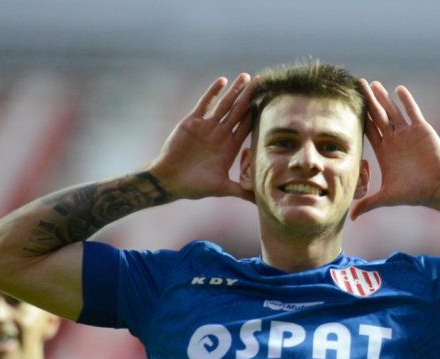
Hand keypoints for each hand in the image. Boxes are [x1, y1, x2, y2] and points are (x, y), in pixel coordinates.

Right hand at [150, 73, 257, 201]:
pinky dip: (213, 93)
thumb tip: (259, 200)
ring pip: (224, 105)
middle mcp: (220, 134)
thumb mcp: (222, 188)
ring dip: (235, 91)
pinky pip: (205, 104)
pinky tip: (223, 81)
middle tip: (263, 82)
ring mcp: (207, 127)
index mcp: (230, 147)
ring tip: (246, 77)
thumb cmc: (194, 186)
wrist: (168, 181)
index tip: (270, 102)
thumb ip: (241, 190)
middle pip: (239, 111)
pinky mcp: (192, 122)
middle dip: (250, 97)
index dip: (258, 114)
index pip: (248, 127)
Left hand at [351, 80, 439, 219]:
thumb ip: (368, 203)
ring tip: (374, 84)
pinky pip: (412, 112)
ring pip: (393, 111)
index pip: (368, 131)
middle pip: (378, 117)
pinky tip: (398, 89)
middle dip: (368, 101)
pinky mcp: (422, 130)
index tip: (348, 106)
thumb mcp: (387, 197)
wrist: (439, 187)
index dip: (359, 118)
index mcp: (384, 152)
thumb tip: (351, 217)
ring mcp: (407, 134)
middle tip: (358, 85)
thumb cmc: (415, 193)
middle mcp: (394, 140)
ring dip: (383, 98)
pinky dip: (406, 100)